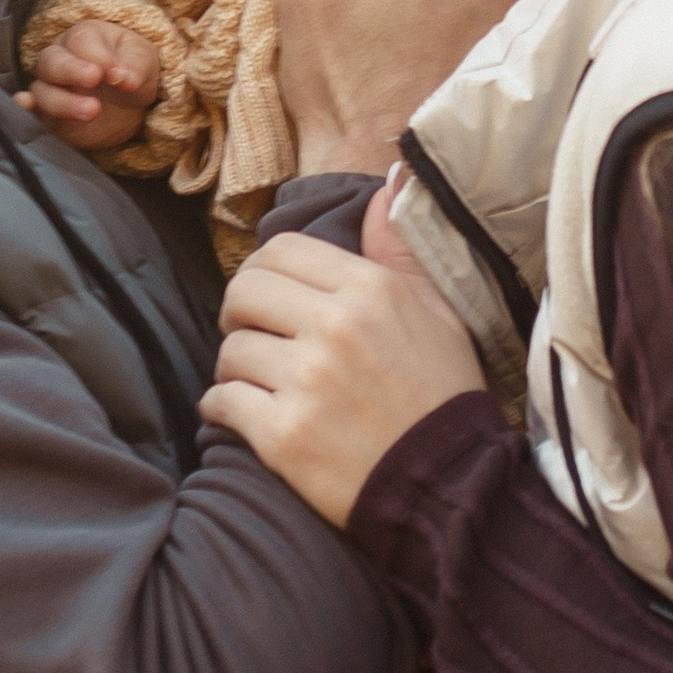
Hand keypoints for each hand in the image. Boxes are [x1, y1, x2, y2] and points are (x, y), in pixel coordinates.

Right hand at [19, 17, 160, 151]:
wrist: (131, 105)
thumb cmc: (133, 70)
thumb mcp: (143, 62)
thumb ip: (135, 66)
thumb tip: (124, 78)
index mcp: (84, 38)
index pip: (81, 40)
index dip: (98, 55)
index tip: (118, 72)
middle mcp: (61, 59)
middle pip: (52, 60)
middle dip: (72, 71)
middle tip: (95, 80)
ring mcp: (52, 88)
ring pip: (42, 90)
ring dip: (62, 101)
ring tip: (92, 111)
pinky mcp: (49, 116)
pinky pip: (32, 112)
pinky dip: (25, 110)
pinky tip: (25, 106)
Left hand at [202, 233, 485, 526]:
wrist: (449, 486)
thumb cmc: (443, 396)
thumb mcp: (438, 312)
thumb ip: (399, 251)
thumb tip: (384, 186)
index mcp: (369, 290)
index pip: (280, 251)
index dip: (263, 271)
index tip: (268, 297)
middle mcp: (335, 328)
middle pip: (243, 292)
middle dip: (238, 313)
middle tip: (253, 334)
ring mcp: (307, 382)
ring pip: (230, 350)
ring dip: (235, 367)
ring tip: (257, 381)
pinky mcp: (284, 436)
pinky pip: (222, 401)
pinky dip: (222, 408)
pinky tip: (238, 413)